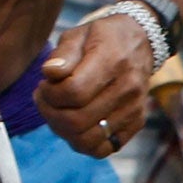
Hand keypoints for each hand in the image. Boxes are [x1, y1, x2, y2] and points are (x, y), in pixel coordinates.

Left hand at [35, 12, 153, 158]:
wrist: (140, 44)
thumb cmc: (102, 38)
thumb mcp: (78, 34)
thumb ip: (63, 54)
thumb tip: (49, 73)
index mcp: (112, 61)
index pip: (74, 91)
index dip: (50, 93)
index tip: (43, 84)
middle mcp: (127, 89)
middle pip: (78, 120)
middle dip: (50, 113)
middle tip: (43, 98)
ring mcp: (133, 110)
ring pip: (89, 140)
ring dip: (62, 130)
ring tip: (55, 111)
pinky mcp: (136, 124)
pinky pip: (104, 149)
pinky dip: (82, 142)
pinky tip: (72, 123)